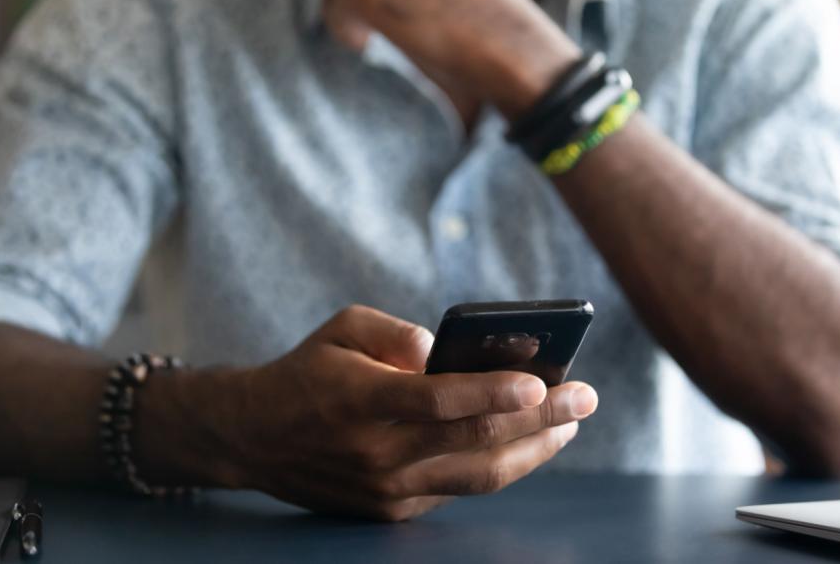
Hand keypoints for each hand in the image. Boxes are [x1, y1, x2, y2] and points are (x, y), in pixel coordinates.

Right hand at [233, 305, 596, 520]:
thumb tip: (442, 349)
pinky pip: (457, 489)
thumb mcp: (341, 327)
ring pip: (478, 476)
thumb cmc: (308, 371)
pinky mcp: (390, 511)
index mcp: (362, 401)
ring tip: (570, 427)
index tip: (541, 383)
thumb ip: (395, 332)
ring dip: (533, 452)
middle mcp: (378, 453)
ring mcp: (386, 490)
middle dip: (540, 420)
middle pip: (474, 441)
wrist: (255, 437)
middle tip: (585, 397)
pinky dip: (498, 467)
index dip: (493, 394)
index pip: (440, 401)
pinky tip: (527, 446)